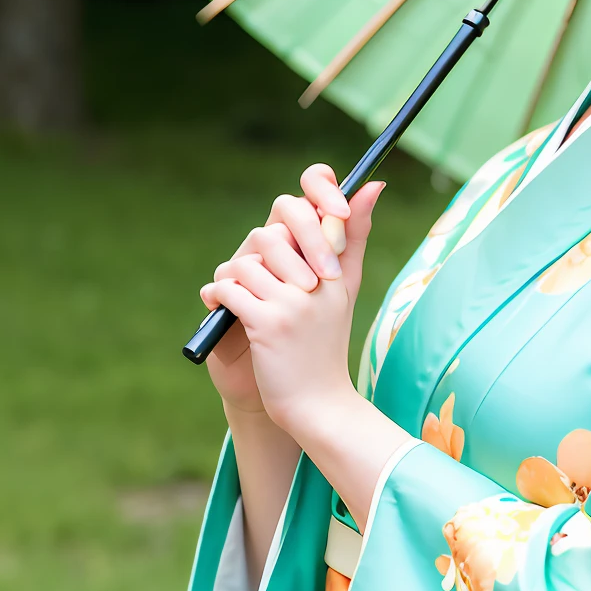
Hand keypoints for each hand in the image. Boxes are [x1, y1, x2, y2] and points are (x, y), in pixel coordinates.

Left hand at [201, 168, 382, 441]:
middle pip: (272, 232)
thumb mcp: (343, 291)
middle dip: (255, 253)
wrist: (318, 406)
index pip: (325, 208)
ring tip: (238, 298)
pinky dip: (218, 297)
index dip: (319, 189)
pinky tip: (225, 311)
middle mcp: (319, 282)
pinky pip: (228, 289)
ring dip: (232, 280)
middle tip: (257, 276)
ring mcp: (294, 302)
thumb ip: (353, 237)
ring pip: (245, 262)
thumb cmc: (324, 346)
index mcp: (337, 270)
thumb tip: (372, 185)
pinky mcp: (268, 324)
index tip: (318, 205)